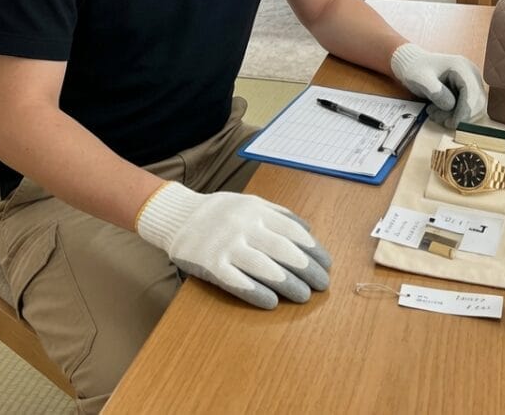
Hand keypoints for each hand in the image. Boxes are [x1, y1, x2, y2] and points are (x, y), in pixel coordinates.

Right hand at [136, 182, 330, 309]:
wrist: (177, 215)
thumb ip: (277, 214)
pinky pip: (237, 282)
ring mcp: (226, 245)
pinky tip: (272, 302)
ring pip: (264, 268)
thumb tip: (307, 228)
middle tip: (322, 284)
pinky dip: (257, 293)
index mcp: (256, 209)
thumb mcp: (249, 202)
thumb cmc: (219, 212)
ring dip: (289, 285)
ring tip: (304, 297)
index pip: (292, 231)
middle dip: (307, 270)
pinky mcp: (210, 264)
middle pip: (283, 251)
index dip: (313, 249)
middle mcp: (244, 225)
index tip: (326, 263)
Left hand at [390, 42, 486, 128]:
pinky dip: (456, 115)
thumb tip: (451, 105)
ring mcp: (472, 82)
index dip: (464, 112)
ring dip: (457, 117)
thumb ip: (436, 92)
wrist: (413, 64)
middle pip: (477, 103)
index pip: (472, 94)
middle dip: (460, 116)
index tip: (450, 123)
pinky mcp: (468, 90)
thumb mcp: (421, 79)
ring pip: (475, 108)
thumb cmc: (416, 69)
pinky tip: (440, 112)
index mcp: (462, 67)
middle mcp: (472, 74)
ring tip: (435, 114)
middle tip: (438, 118)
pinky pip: (469, 108)